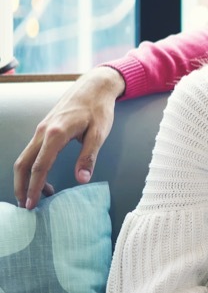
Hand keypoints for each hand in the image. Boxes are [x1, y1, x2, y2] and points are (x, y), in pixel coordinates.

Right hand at [13, 66, 124, 208]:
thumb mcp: (99, 133)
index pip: (39, 166)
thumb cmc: (99, 109)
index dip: (34, 187)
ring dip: (26, 178)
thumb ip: (89, 157)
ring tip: (37, 196)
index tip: (32, 204)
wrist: (95, 86)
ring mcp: (41, 129)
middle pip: (23, 164)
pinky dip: (32, 167)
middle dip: (22, 187)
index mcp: (55, 133)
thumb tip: (81, 180)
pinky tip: (42, 177)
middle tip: (28, 206)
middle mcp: (42, 132)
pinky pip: (32, 151)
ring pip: (25, 157)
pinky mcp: (44, 129)